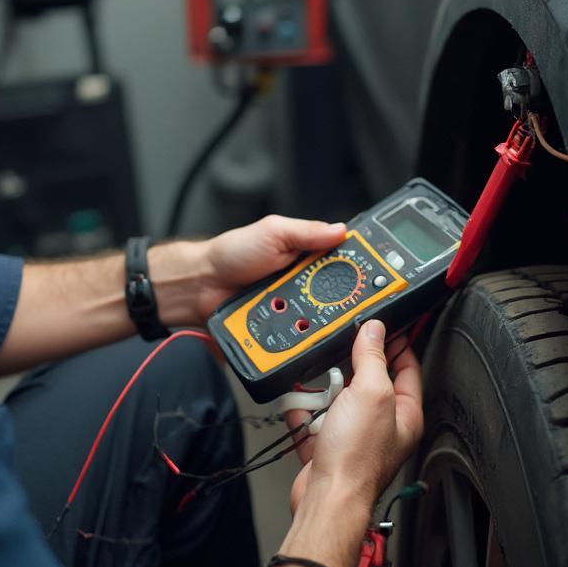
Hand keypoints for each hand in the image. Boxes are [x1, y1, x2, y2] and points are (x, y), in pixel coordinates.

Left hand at [192, 215, 346, 323]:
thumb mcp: (273, 231)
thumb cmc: (232, 253)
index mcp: (304, 254)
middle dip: (334, 298)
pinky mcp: (282, 329)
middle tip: (329, 295)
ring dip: (313, 317)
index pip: (339, 261)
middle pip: (333, 294)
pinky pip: (298, 336)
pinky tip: (292, 328)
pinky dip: (297, 334)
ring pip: (318, 319)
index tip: (365, 275)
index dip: (353, 269)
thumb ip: (306, 231)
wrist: (201, 285)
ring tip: (302, 310)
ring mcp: (292, 306)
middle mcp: (302, 281)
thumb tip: (340, 230)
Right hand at [285, 321, 422, 515]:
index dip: (395, 343)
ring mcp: (353, 436)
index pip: (407, 367)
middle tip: (340, 360)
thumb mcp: (370, 392)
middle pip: (367, 380)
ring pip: (337, 398)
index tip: (380, 325)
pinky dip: (303, 412)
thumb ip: (372, 357)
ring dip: (322, 393)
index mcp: (403, 414)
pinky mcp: (328, 446)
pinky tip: (299, 407)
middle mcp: (382, 426)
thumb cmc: (356, 459)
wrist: (326, 499)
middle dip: (348, 370)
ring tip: (319, 393)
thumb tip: (374, 330)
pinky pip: (313, 418)